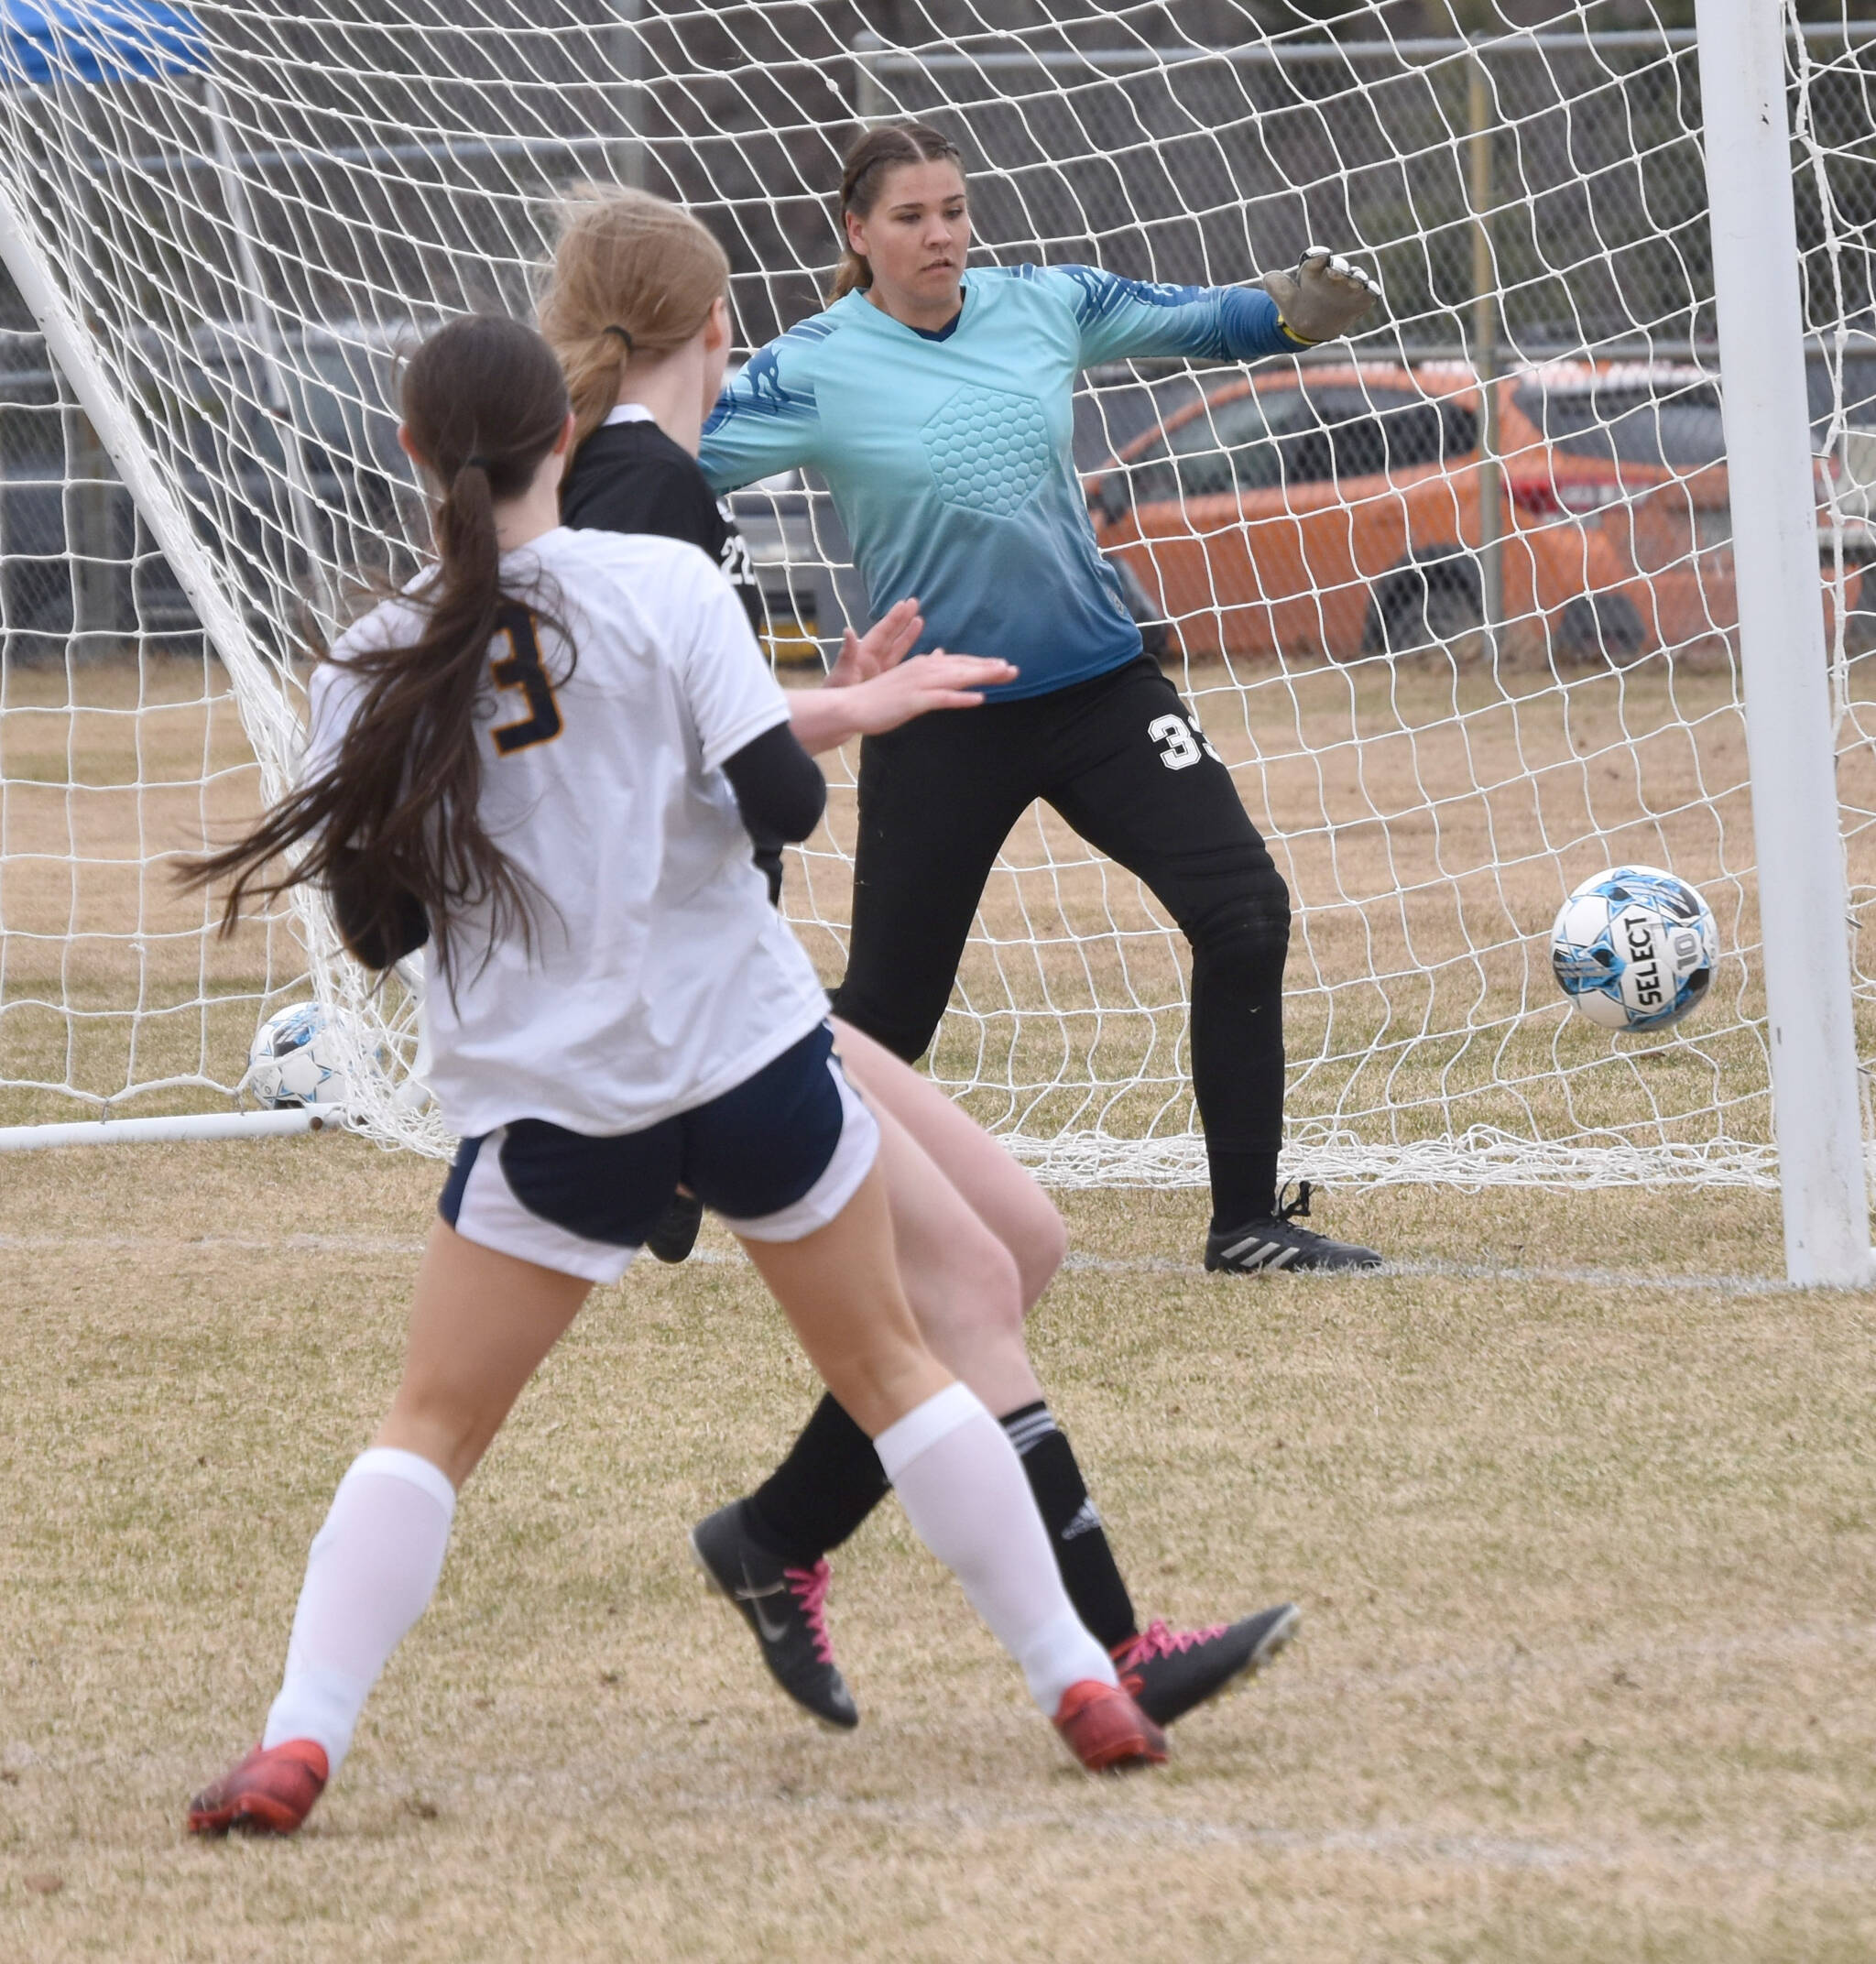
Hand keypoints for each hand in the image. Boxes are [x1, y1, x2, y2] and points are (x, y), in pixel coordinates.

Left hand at [826, 597, 922, 688]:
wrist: (837, 716)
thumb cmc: (836, 694)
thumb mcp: (842, 673)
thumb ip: (847, 653)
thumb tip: (848, 631)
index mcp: (864, 654)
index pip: (882, 632)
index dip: (894, 619)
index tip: (905, 603)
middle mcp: (872, 658)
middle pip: (890, 635)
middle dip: (902, 620)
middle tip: (916, 604)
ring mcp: (878, 670)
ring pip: (896, 648)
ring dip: (907, 636)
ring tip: (920, 621)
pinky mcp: (884, 682)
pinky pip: (900, 666)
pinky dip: (911, 659)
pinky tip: (923, 656)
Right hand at [838, 650, 1017, 735]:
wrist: (853, 705)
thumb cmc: (880, 696)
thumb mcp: (906, 677)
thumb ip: (926, 668)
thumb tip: (941, 655)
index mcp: (923, 664)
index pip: (958, 662)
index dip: (981, 663)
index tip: (1002, 665)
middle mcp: (924, 669)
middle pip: (963, 666)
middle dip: (989, 667)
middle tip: (1014, 670)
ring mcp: (919, 684)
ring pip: (957, 678)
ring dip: (982, 675)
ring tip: (1004, 675)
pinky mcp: (914, 700)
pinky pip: (942, 699)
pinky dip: (960, 698)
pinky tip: (979, 699)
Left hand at [1260, 245, 1381, 345]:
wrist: (1312, 326)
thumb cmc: (1297, 307)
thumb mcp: (1284, 299)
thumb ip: (1276, 287)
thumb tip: (1269, 276)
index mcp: (1314, 271)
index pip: (1315, 260)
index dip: (1317, 257)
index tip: (1318, 257)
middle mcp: (1334, 275)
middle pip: (1339, 266)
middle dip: (1339, 267)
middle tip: (1336, 270)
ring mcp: (1349, 287)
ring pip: (1356, 277)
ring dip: (1357, 277)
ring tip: (1356, 279)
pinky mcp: (1361, 299)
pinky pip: (1370, 293)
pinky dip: (1371, 291)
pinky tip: (1370, 291)